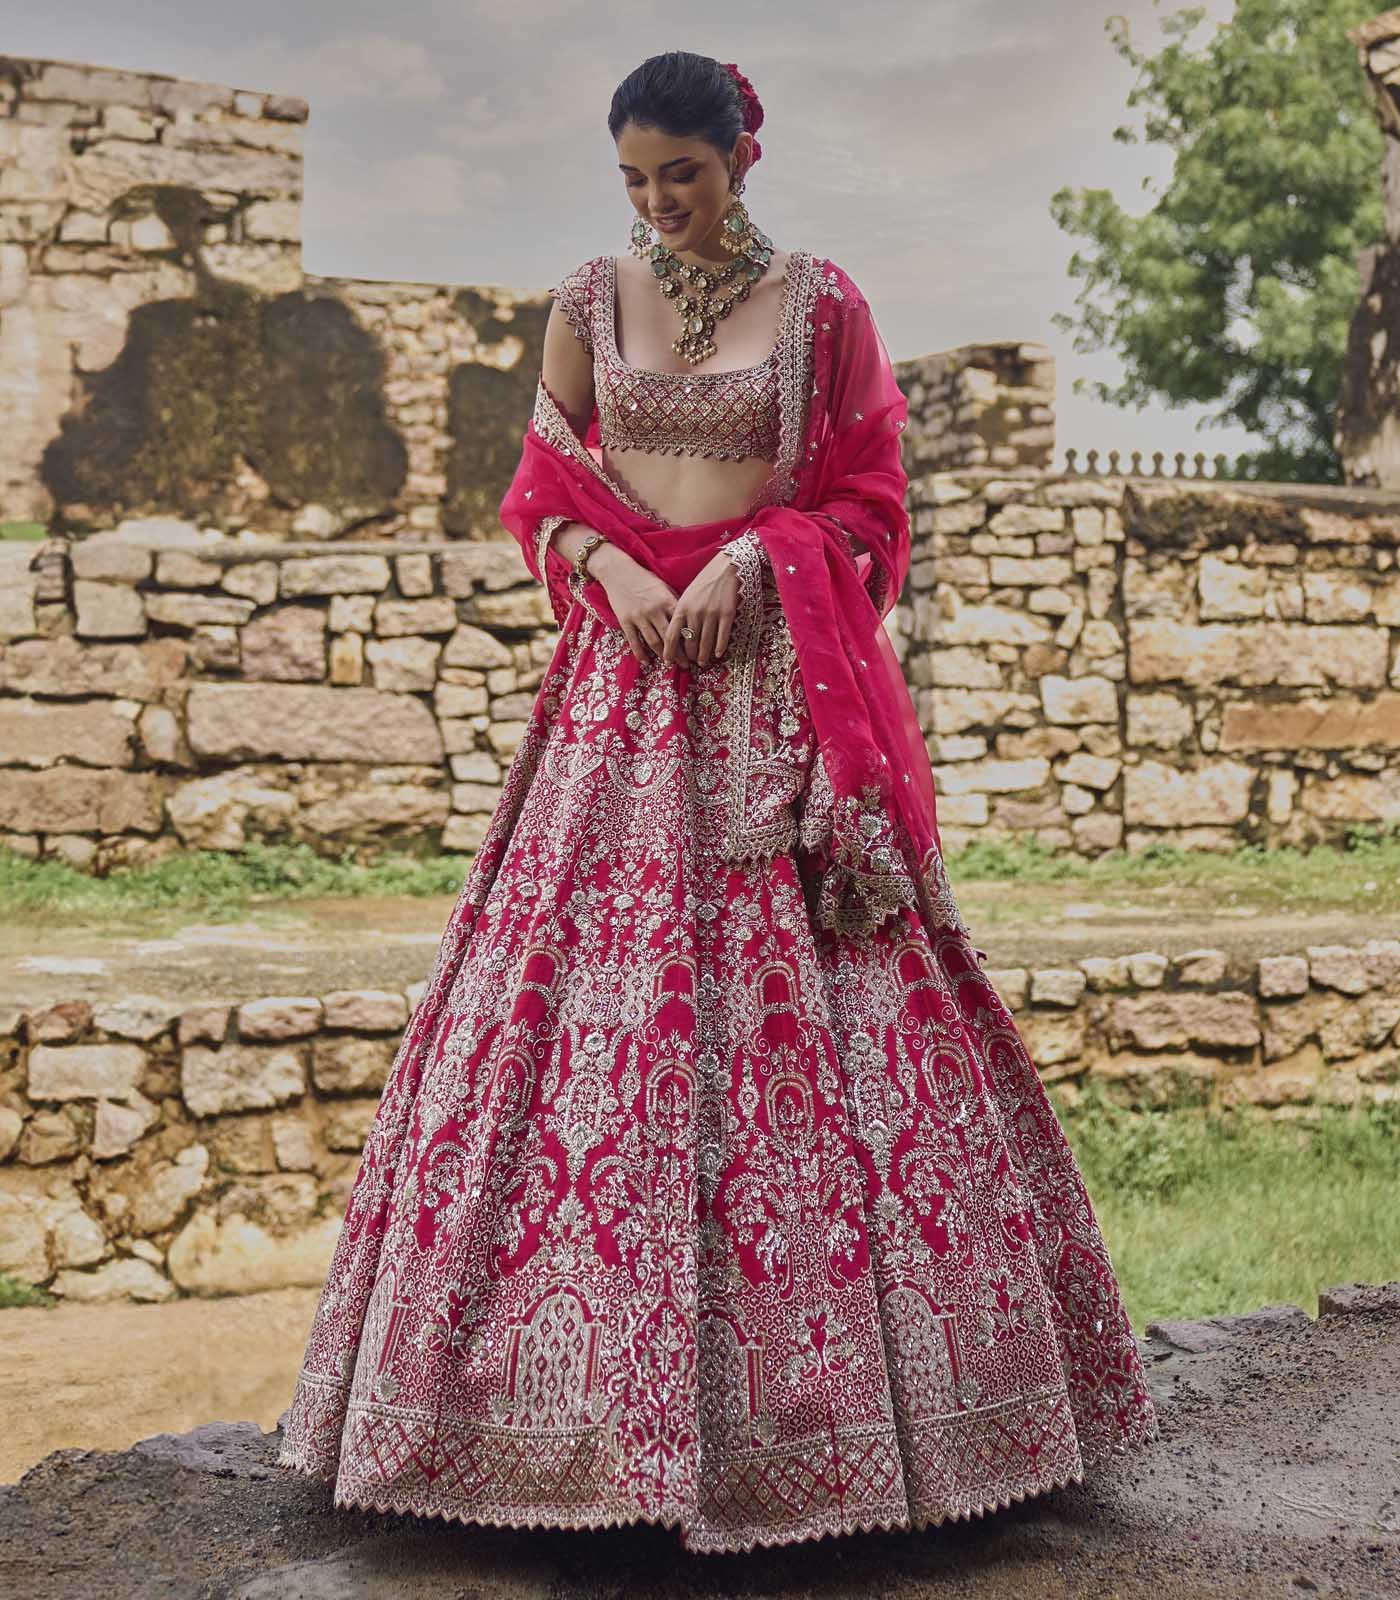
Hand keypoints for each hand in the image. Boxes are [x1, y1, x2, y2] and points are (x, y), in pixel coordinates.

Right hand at [588, 542, 680, 663]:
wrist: (618, 571)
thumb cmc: (644, 578)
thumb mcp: (663, 586)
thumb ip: (673, 603)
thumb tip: (687, 620)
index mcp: (667, 600)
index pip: (681, 624)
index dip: (690, 639)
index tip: (697, 650)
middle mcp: (654, 610)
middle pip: (669, 637)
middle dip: (679, 653)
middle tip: (687, 665)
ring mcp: (639, 617)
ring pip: (653, 642)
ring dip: (663, 655)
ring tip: (670, 665)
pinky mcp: (625, 621)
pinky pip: (634, 642)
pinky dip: (640, 654)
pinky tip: (647, 663)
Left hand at [662, 553, 737, 667]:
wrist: (725, 569)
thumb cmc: (704, 583)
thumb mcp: (687, 596)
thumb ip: (681, 614)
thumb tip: (678, 637)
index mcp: (682, 608)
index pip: (671, 636)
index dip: (669, 652)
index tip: (668, 662)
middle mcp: (695, 613)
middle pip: (689, 643)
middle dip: (689, 656)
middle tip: (690, 662)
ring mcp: (711, 614)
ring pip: (705, 643)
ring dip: (703, 655)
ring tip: (702, 662)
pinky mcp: (727, 615)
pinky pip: (722, 637)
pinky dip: (720, 648)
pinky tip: (718, 654)